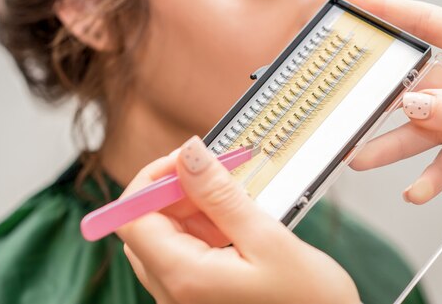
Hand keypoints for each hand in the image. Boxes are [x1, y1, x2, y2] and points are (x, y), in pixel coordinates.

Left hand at [116, 136, 359, 303]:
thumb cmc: (309, 302)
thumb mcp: (268, 239)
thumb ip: (221, 195)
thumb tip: (188, 153)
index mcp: (184, 278)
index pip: (132, 217)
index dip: (152, 180)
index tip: (187, 159)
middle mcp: (174, 294)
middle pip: (145, 227)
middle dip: (174, 193)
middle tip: (215, 175)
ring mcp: (185, 299)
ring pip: (164, 239)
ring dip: (191, 210)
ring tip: (232, 202)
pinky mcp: (199, 298)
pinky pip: (183, 255)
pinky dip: (203, 230)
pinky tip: (234, 226)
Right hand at [342, 0, 441, 215]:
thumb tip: (415, 106)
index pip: (431, 22)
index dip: (389, 10)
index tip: (354, 2)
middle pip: (420, 86)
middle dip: (385, 103)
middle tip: (352, 112)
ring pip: (426, 127)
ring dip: (396, 145)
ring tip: (365, 159)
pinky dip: (431, 175)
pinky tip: (417, 189)